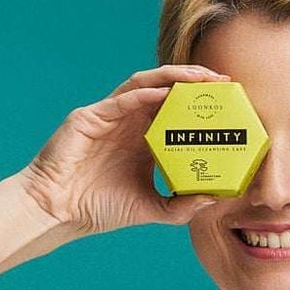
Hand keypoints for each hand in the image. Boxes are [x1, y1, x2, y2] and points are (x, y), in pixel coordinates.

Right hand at [17, 63, 233, 237]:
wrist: (57, 212)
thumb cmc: (98, 208)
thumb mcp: (151, 208)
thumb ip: (182, 205)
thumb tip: (215, 198)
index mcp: (144, 140)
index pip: (178, 113)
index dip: (202, 105)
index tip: (231, 104)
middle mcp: (129, 122)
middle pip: (166, 91)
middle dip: (195, 82)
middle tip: (225, 82)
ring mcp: (109, 116)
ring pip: (146, 85)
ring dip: (174, 77)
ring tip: (202, 77)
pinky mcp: (90, 117)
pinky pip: (122, 98)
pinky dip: (145, 93)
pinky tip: (167, 93)